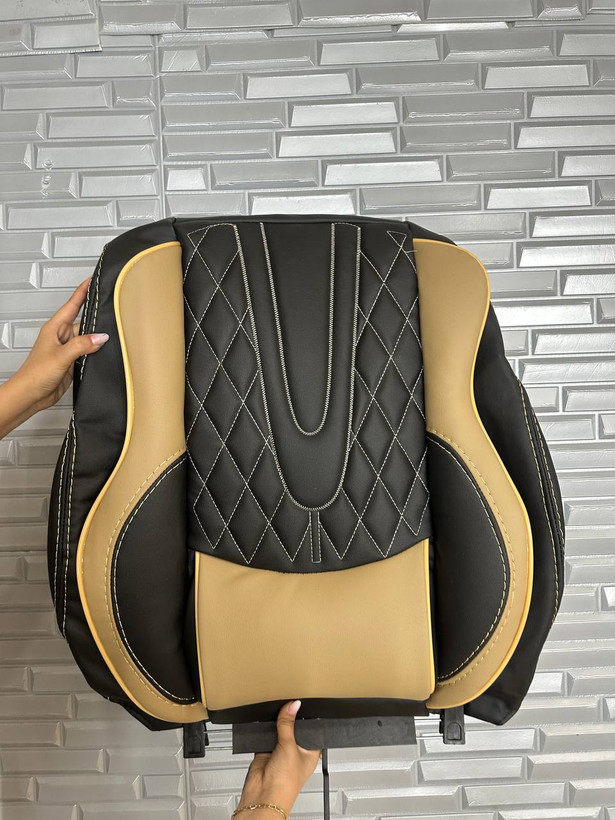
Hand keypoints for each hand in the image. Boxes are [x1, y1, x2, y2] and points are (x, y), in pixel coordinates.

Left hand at [0, 277, 108, 437]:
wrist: (30, 395)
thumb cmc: (35, 374)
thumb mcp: (61, 356)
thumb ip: (82, 345)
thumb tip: (101, 336)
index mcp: (54, 328)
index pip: (73, 304)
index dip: (83, 291)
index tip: (93, 279)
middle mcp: (61, 337)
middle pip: (84, 322)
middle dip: (97, 318)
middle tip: (114, 310)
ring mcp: (67, 350)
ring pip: (88, 339)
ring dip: (97, 340)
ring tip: (113, 335)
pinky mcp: (72, 363)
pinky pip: (88, 353)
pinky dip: (96, 353)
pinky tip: (104, 354)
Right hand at [236, 700, 321, 817]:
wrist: (263, 797)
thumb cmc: (286, 784)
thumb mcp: (290, 747)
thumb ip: (288, 725)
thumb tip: (292, 706)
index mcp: (309, 751)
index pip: (310, 728)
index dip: (306, 716)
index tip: (301, 703)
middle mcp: (295, 751)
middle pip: (292, 727)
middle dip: (288, 718)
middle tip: (286, 706)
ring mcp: (280, 751)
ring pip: (278, 730)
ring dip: (275, 724)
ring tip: (274, 715)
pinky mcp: (265, 751)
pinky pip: (264, 735)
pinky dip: (263, 730)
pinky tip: (263, 724)